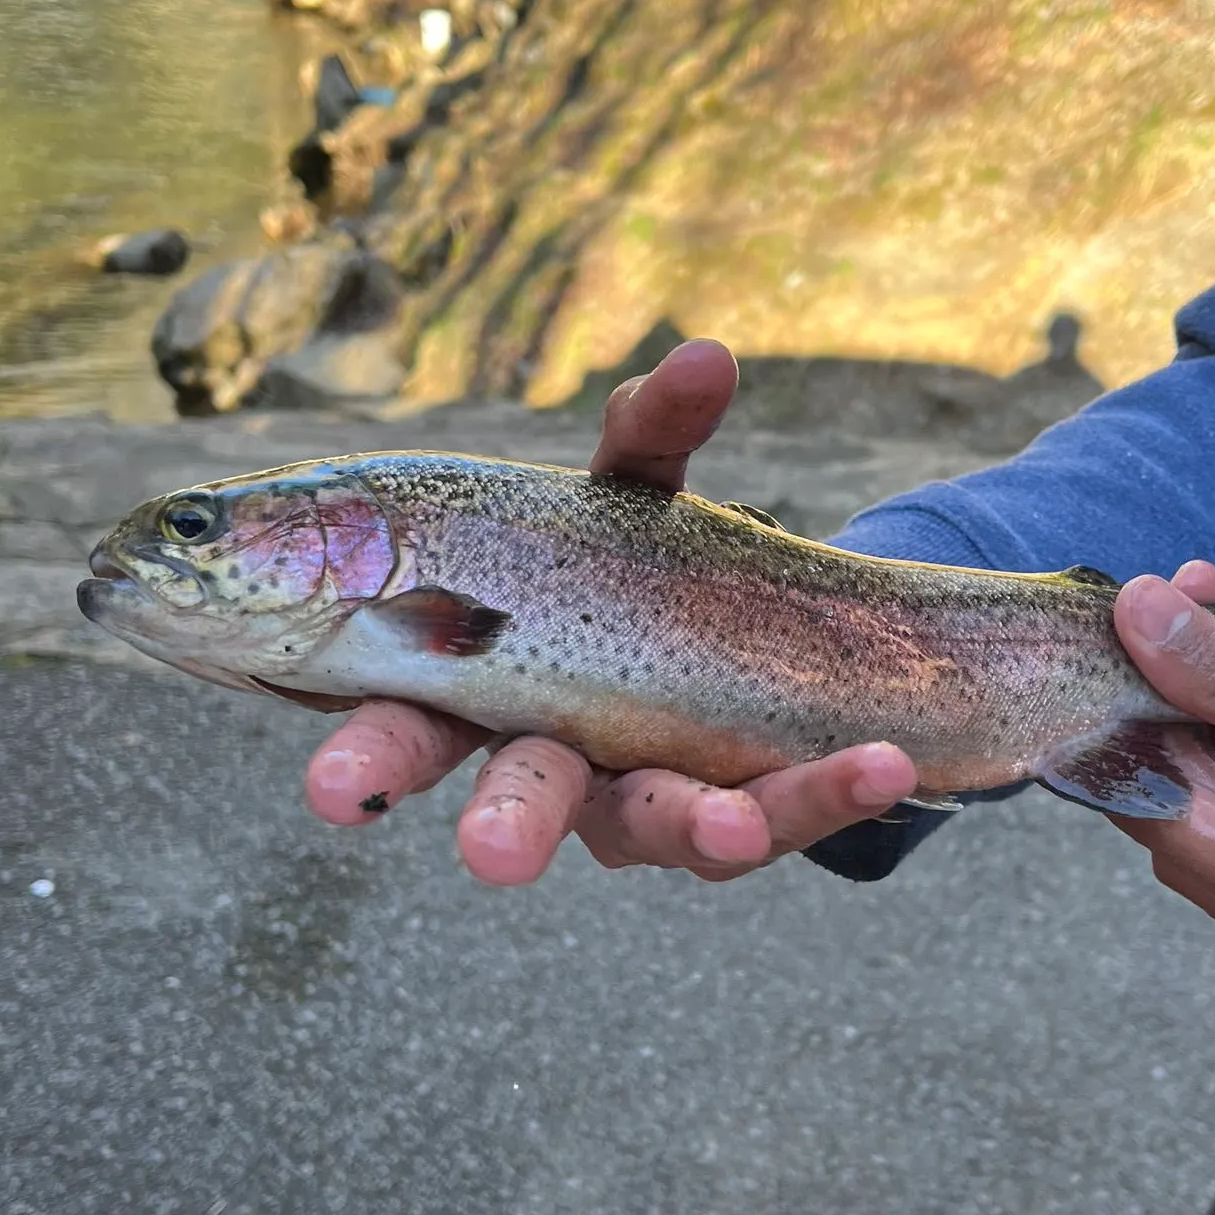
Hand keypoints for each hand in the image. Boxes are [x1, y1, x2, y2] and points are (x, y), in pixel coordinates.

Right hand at [302, 339, 920, 883]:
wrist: (739, 639)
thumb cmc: (641, 570)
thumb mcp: (640, 496)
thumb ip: (652, 433)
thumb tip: (708, 356)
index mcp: (484, 680)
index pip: (407, 721)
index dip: (367, 757)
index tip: (332, 792)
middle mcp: (551, 753)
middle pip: (514, 795)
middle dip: (503, 824)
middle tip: (490, 859)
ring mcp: (641, 798)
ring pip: (656, 824)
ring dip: (694, 823)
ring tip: (732, 823)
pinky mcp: (730, 816)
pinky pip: (776, 811)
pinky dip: (823, 788)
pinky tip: (882, 765)